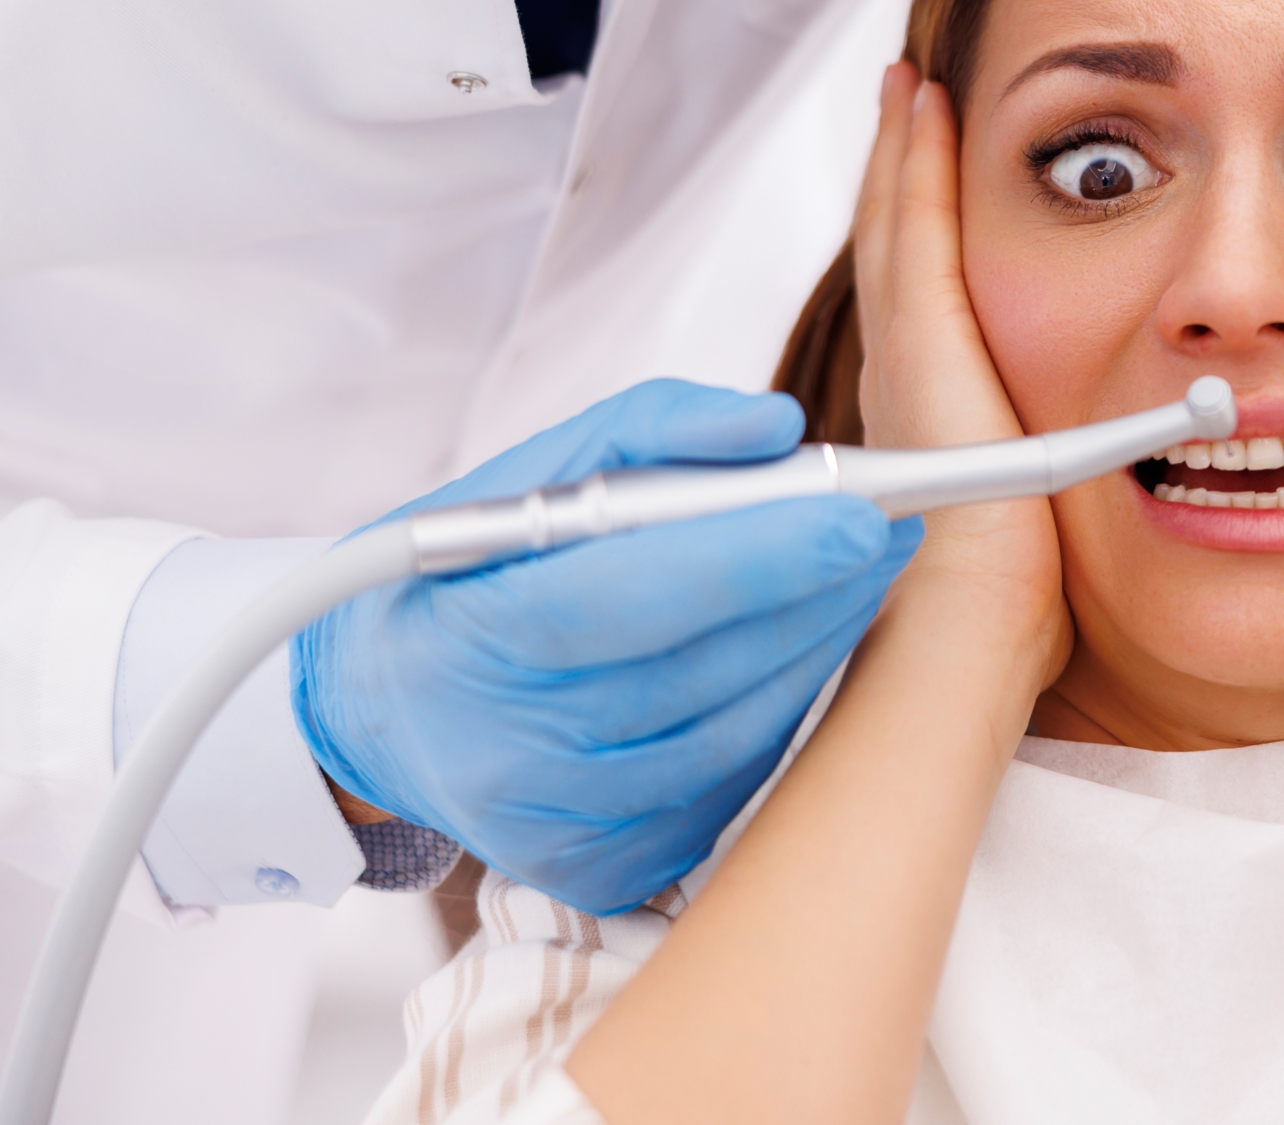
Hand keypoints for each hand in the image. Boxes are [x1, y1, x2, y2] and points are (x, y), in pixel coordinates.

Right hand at [292, 380, 923, 914]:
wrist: (381, 712)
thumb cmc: (470, 574)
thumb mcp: (527, 473)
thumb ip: (655, 429)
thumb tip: (779, 425)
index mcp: (468, 639)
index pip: (631, 595)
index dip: (757, 555)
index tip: (862, 513)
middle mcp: (508, 753)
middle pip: (705, 669)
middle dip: (817, 593)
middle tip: (891, 530)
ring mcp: (558, 826)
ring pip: (737, 733)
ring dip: (816, 649)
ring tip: (853, 577)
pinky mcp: (602, 870)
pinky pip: (729, 782)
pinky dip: (774, 710)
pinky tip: (791, 653)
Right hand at [854, 65, 1071, 685]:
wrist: (975, 621)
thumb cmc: (1017, 602)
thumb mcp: (1050, 517)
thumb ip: (1082, 480)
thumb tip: (1159, 459)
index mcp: (931, 418)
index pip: (925, 303)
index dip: (922, 235)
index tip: (930, 178)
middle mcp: (903, 376)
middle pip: (900, 248)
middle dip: (904, 174)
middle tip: (909, 101)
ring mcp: (904, 353)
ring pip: (898, 225)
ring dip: (906, 153)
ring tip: (910, 90)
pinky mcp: (918, 336)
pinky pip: (915, 224)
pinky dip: (915, 161)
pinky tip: (924, 105)